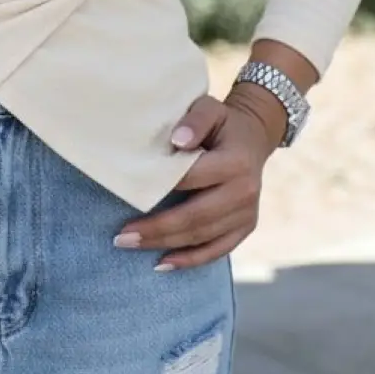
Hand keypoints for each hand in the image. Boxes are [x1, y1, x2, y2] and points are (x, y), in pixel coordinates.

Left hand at [114, 93, 276, 269]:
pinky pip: (217, 250)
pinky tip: (163, 264)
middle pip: (195, 216)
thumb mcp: (210, 109)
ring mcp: (248, 213)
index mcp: (236, 161)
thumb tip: (177, 141)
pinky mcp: (246, 227)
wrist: (254, 137)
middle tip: (120, 236)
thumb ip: (194, 120)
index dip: (160, 187)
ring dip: (165, 245)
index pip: (192, 178)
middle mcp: (245, 191)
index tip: (129, 194)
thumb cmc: (222, 122)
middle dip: (156, 229)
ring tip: (130, 245)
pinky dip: (190, 260)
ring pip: (202, 236)